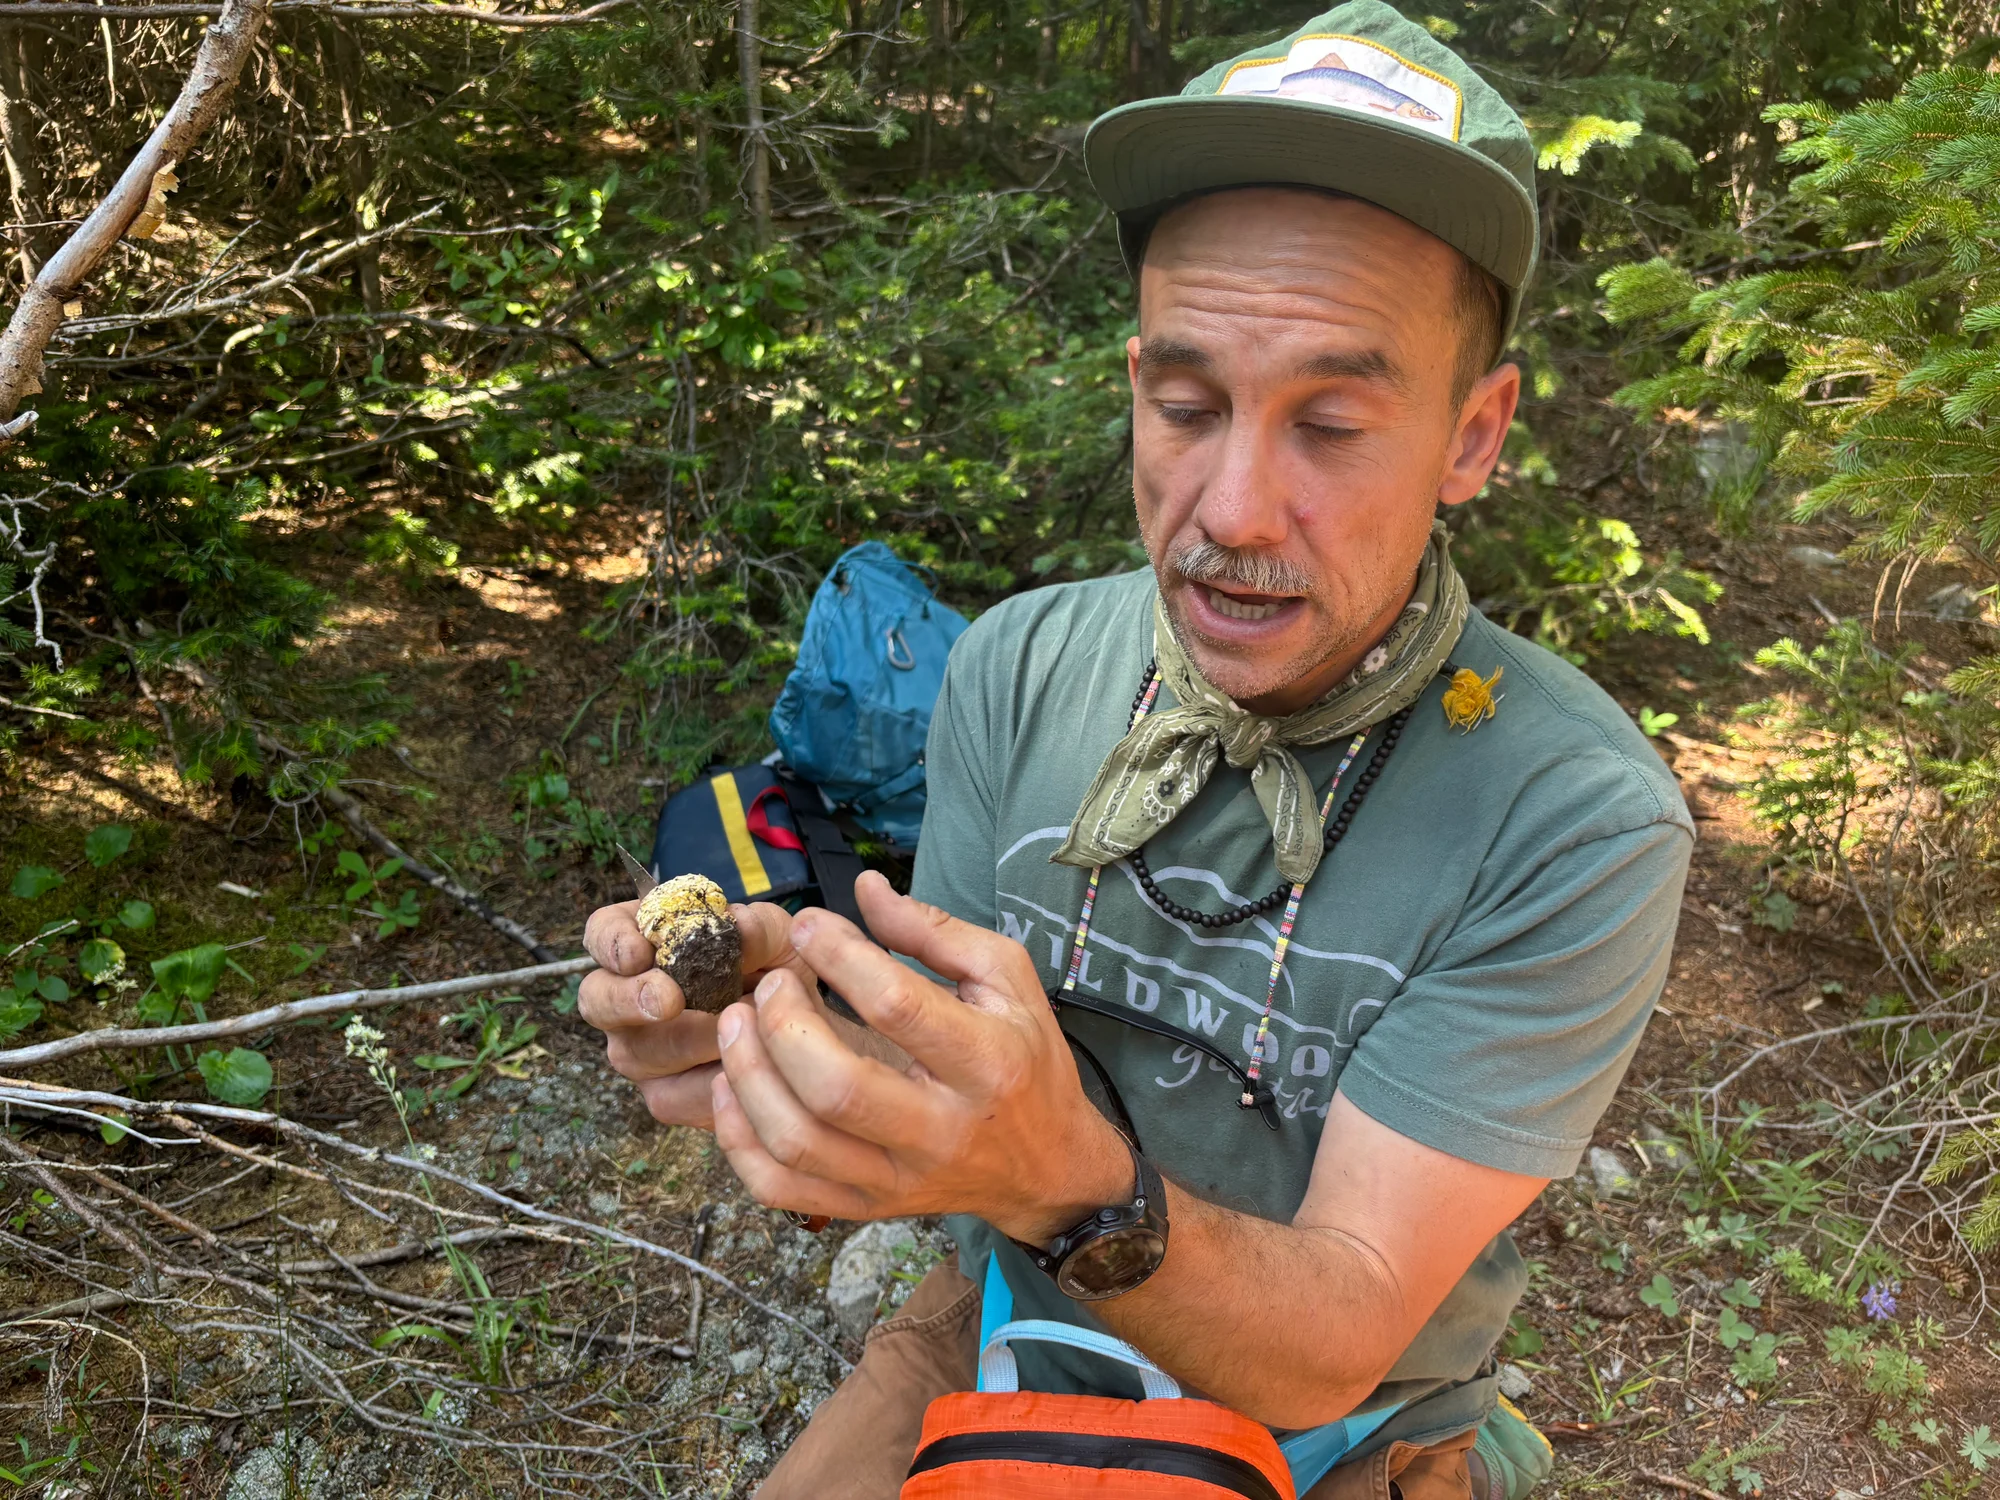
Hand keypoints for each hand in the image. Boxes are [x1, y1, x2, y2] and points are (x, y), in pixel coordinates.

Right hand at [579, 898, 817, 1128]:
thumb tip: (740, 926)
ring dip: (688, 1041)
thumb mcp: (779, 941)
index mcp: (646, 943)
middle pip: (597, 999)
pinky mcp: (664, 1095)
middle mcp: (628, 997)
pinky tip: (740, 1066)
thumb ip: (760, 929)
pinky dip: (710, 1081)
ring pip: (636, 1052)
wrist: (802, 1032)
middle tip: (669, 1000)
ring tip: (736, 1029)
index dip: (611, 941)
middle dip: (629, 999)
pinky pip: (672, 1096)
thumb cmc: (777, 973)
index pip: (602, 932)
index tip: (639, 951)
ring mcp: (640, 1051)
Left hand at [710, 871, 1130, 1241]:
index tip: (810, 925)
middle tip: (769, 982)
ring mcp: (899, 1179)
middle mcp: (941, 1130)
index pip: (897, 1006)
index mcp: (986, 1062)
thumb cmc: (1025, 1059)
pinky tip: (732, 1089)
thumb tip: (863, 887)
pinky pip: (782, 1188)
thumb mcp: (1006, 979)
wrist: (1048, 1169)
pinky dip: (740, 1141)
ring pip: (799, 1143)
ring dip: (748, 1076)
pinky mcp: (868, 1209)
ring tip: (736, 1023)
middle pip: (837, 1087)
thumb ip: (933, 931)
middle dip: (783, 1023)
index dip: (840, 957)